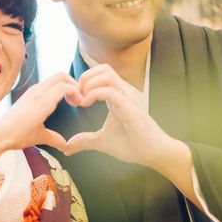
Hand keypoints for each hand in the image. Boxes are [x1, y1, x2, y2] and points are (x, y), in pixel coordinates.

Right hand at [0, 73, 82, 191]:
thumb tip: (64, 145)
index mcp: (36, 95)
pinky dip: (75, 92)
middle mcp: (37, 89)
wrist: (0, 135)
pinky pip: (65, 87)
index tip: (75, 103)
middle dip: (75, 84)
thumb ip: (53, 138)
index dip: (69, 88)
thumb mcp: (39, 135)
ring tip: (79, 103)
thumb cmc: (15, 135)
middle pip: (61, 75)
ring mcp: (39, 92)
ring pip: (63, 76)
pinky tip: (77, 105)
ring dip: (76, 87)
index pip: (56, 81)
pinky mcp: (42, 99)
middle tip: (80, 100)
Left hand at [64, 65, 195, 202]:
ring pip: (107, 73)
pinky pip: (110, 91)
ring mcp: (127, 98)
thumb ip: (85, 140)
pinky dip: (94, 94)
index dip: (84, 82)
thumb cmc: (133, 145)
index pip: (101, 74)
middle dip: (85, 77)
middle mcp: (123, 93)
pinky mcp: (130, 107)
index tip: (74, 100)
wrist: (154, 153)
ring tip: (81, 100)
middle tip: (76, 97)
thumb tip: (67, 147)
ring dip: (89, 83)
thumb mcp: (102, 141)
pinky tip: (86, 104)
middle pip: (104, 68)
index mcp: (117, 96)